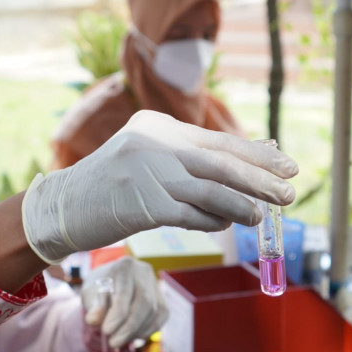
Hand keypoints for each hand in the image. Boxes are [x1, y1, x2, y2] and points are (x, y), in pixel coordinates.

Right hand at [22, 110, 297, 263]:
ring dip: (242, 204)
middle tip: (289, 193)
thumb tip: (248, 166)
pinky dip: (213, 220)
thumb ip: (188, 160)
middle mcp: (154, 143)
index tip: (287, 166)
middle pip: (220, 162)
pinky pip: (191, 214)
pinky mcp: (142, 204)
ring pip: (210, 189)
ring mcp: (147, 173)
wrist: (62, 205)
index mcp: (158, 126)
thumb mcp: (146, 159)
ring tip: (263, 215)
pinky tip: (227, 224)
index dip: (256, 154)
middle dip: (260, 179)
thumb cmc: (110, 185)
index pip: (217, 140)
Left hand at [80, 256, 167, 348]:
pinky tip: (133, 337)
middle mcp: (143, 273)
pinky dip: (148, 330)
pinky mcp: (162, 298)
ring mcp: (155, 285)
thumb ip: (93, 306)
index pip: (124, 292)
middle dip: (129, 327)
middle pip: (144, 302)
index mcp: (124, 267)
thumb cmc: (99, 287)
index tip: (106, 331)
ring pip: (154, 312)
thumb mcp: (90, 293)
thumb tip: (93, 321)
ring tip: (119, 340)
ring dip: (137, 331)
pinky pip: (161, 317)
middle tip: (113, 342)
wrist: (112, 281)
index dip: (117, 314)